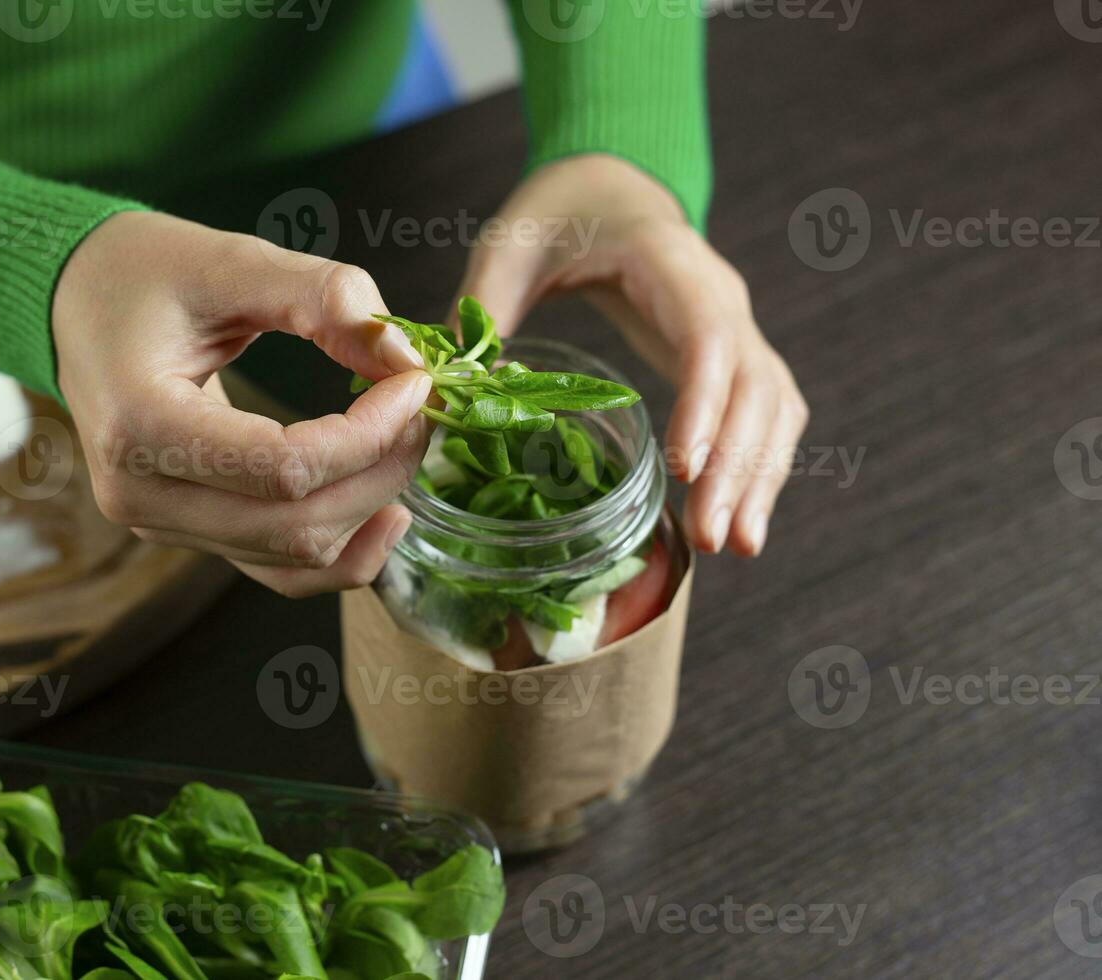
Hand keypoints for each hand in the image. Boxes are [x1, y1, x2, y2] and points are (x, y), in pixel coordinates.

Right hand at [53, 211, 431, 595]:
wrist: (74, 301)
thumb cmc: (141, 271)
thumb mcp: (228, 260)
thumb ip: (319, 295)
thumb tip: (401, 355)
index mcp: (140, 424)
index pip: (286, 468)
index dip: (369, 432)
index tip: (415, 381)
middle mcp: (140, 495)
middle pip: (298, 524)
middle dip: (381, 471)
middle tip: (422, 410)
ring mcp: (159, 523)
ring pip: (295, 557)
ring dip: (369, 508)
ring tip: (407, 446)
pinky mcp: (186, 529)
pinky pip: (277, 571)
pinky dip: (342, 552)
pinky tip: (386, 510)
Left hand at [452, 155, 807, 555]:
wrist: (608, 185)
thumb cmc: (558, 212)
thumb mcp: (510, 244)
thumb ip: (483, 304)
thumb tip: (454, 384)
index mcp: (669, 261)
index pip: (706, 336)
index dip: (704, 403)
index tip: (685, 467)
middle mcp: (719, 295)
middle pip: (754, 384)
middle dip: (740, 463)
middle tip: (714, 537)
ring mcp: (734, 324)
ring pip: (774, 404)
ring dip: (761, 475)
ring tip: (735, 546)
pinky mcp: (730, 354)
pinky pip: (766, 411)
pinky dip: (761, 464)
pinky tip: (739, 520)